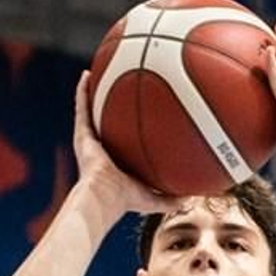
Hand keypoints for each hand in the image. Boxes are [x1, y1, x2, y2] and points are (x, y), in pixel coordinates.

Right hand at [72, 70, 180, 216]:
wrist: (105, 196)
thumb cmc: (126, 201)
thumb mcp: (155, 199)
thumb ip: (173, 198)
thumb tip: (194, 198)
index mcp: (115, 163)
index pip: (122, 143)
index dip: (127, 130)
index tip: (136, 116)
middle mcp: (100, 149)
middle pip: (105, 123)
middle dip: (110, 107)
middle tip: (119, 88)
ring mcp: (89, 141)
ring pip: (89, 111)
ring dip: (92, 94)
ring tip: (97, 73)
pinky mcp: (81, 135)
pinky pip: (81, 107)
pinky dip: (82, 91)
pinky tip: (86, 75)